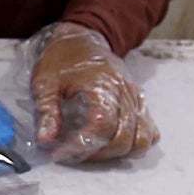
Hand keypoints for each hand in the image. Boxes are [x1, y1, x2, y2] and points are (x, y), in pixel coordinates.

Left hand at [28, 22, 155, 162]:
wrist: (82, 40)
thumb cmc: (61, 60)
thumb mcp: (44, 83)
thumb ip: (46, 113)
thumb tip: (45, 142)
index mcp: (102, 85)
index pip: (102, 126)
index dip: (81, 146)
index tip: (59, 154)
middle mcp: (126, 93)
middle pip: (125, 137)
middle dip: (98, 154)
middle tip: (73, 154)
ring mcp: (137, 99)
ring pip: (143, 138)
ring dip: (118, 154)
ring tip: (91, 152)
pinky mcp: (140, 104)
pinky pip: (149, 132)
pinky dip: (134, 145)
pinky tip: (109, 144)